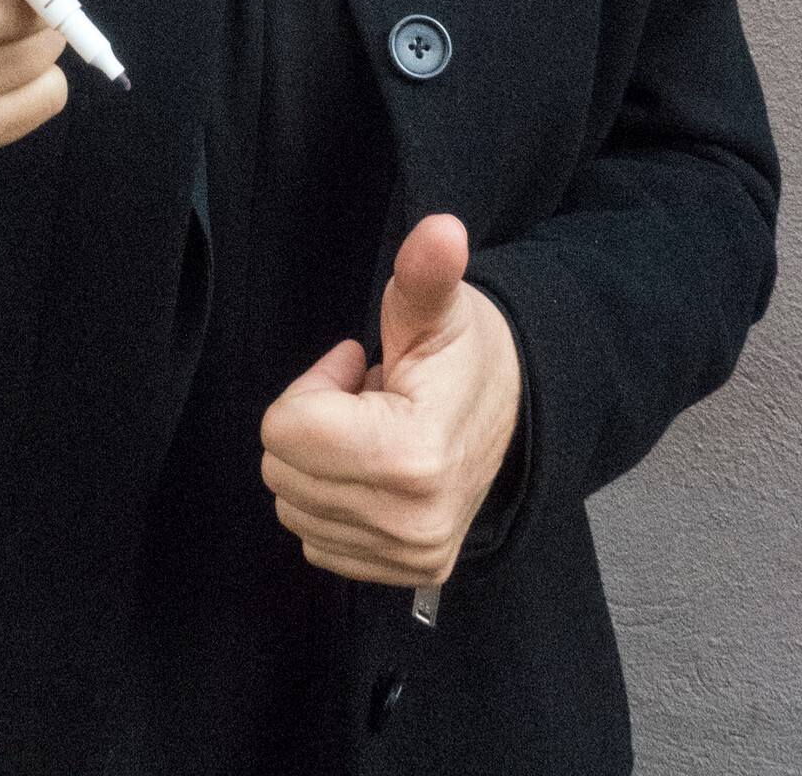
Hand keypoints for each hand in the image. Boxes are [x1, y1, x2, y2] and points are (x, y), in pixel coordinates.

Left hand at [259, 214, 521, 589]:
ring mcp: (409, 555)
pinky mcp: (404, 572)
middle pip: (282, 469)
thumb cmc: (465, 354)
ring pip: (293, 505)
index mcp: (412, 458)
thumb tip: (441, 230)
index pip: (285, 430)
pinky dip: (332, 501)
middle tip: (366, 397)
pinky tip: (376, 467)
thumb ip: (425, 271)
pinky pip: (316, 540)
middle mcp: (409, 522)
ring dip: (322, 462)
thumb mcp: (438, 305)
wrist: (519, 411)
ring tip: (374, 428)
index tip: (360, 368)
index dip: (314, 386)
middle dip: (313, 422)